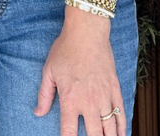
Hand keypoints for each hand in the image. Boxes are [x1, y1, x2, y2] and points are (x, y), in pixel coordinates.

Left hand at [35, 6, 125, 135]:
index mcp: (70, 99)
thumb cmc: (65, 49)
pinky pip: (121, 113)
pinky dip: (122, 127)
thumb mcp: (48, 71)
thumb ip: (44, 94)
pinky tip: (121, 134)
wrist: (87, 33)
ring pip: (110, 128)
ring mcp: (104, 97)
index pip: (69, 131)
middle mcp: (89, 102)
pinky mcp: (115, 89)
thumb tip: (38, 113)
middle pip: (94, 135)